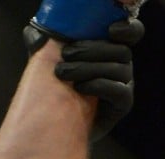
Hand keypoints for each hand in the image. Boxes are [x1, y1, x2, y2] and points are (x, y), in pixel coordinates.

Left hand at [52, 19, 144, 140]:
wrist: (60, 124)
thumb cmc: (57, 89)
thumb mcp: (49, 62)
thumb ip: (45, 46)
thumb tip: (34, 35)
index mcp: (109, 48)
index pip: (130, 33)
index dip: (126, 29)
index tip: (110, 30)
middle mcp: (121, 65)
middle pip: (121, 50)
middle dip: (92, 49)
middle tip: (65, 55)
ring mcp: (125, 85)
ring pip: (118, 69)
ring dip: (88, 68)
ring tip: (63, 73)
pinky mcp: (123, 104)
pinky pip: (118, 90)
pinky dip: (98, 86)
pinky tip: (79, 87)